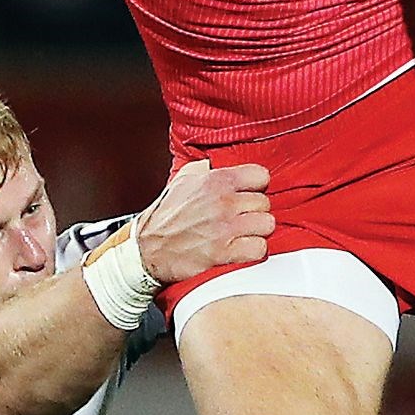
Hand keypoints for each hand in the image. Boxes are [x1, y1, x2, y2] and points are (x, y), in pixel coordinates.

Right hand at [136, 160, 272, 283]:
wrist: (148, 248)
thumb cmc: (165, 214)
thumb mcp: (183, 178)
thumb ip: (207, 167)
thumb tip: (221, 161)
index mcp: (216, 180)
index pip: (260, 175)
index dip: (256, 186)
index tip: (250, 193)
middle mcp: (223, 202)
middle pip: (265, 202)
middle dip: (255, 210)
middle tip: (242, 216)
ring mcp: (225, 228)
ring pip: (267, 224)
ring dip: (257, 230)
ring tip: (245, 232)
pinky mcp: (224, 253)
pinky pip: (260, 248)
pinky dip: (254, 249)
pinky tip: (243, 247)